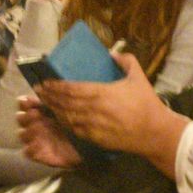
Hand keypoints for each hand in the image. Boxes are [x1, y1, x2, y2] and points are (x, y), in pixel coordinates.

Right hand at [16, 94, 82, 166]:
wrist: (85, 149)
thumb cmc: (76, 128)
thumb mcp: (69, 114)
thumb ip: (59, 104)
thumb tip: (50, 91)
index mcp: (41, 113)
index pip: (26, 105)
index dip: (25, 102)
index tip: (28, 100)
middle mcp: (36, 125)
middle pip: (21, 118)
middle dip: (25, 115)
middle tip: (35, 113)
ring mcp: (36, 140)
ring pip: (22, 134)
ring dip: (27, 130)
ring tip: (37, 127)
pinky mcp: (39, 154)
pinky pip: (27, 152)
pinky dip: (30, 148)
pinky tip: (37, 144)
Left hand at [32, 53, 185, 172]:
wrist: (153, 132)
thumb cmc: (146, 103)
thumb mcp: (138, 76)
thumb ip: (126, 61)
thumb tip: (112, 54)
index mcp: (101, 92)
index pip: (71, 88)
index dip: (55, 85)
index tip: (45, 81)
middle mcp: (92, 109)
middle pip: (64, 102)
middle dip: (49, 96)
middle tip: (39, 91)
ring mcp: (92, 125)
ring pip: (66, 117)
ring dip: (54, 109)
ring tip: (45, 103)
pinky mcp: (94, 138)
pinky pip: (74, 129)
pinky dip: (64, 122)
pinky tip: (60, 118)